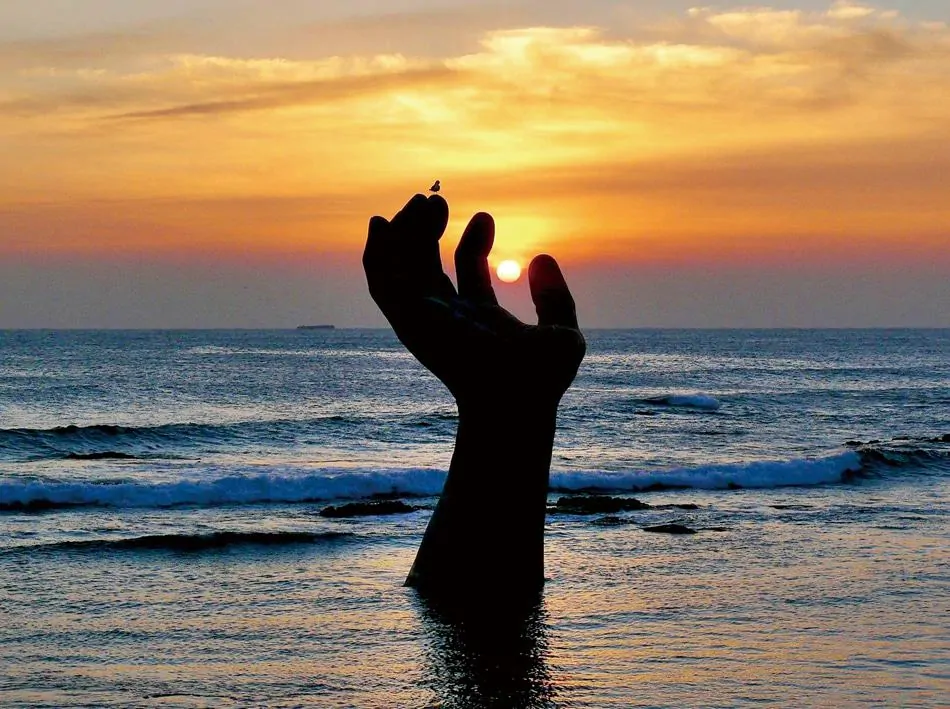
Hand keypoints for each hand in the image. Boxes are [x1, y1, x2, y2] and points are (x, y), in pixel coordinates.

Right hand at [363, 194, 584, 414]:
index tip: (485, 217)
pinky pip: (382, 283)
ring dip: (403, 236)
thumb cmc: (540, 381)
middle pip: (427, 267)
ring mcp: (427, 319)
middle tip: (436, 200)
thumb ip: (555, 298)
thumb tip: (541, 257)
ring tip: (418, 203)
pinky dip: (377, 254)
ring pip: (401, 271)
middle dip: (428, 232)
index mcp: (480, 319)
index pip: (466, 272)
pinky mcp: (409, 319)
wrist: (514, 401)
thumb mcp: (562, 332)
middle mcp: (449, 318)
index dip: (473, 242)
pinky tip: (382, 226)